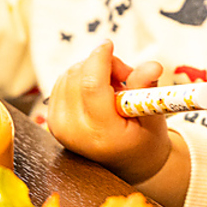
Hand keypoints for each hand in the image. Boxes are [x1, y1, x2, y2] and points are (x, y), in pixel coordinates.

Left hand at [46, 40, 170, 184]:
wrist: (129, 162)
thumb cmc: (145, 138)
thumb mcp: (154, 114)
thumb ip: (147, 89)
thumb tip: (152, 66)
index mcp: (103, 132)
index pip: (91, 87)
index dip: (99, 59)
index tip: (109, 44)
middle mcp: (74, 131)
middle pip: (78, 76)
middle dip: (103, 64)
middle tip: (125, 77)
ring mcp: (59, 126)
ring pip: (69, 75)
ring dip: (92, 70)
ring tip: (114, 86)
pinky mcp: (52, 120)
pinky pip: (62, 82)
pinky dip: (81, 76)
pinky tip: (98, 90)